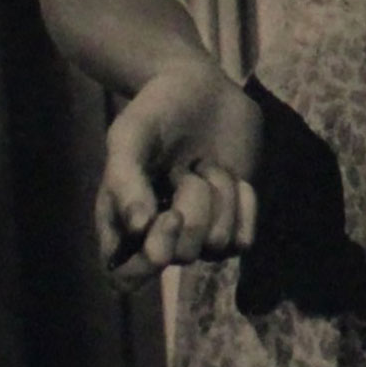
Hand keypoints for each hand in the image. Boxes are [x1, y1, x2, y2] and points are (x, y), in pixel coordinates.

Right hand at [96, 58, 262, 288]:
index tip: (169, 216)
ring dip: (219, 198)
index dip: (147, 263)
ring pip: (217, 246)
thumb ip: (126, 181)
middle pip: (182, 256)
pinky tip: (233, 175)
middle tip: (187, 170)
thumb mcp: (129, 138)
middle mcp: (157, 236)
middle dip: (193, 207)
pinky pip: (244, 240)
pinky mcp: (231, 222)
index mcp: (121, 223)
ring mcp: (197, 232)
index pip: (124, 279)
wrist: (200, 87)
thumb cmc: (155, 113)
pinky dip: (243, 205)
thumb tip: (138, 228)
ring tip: (205, 164)